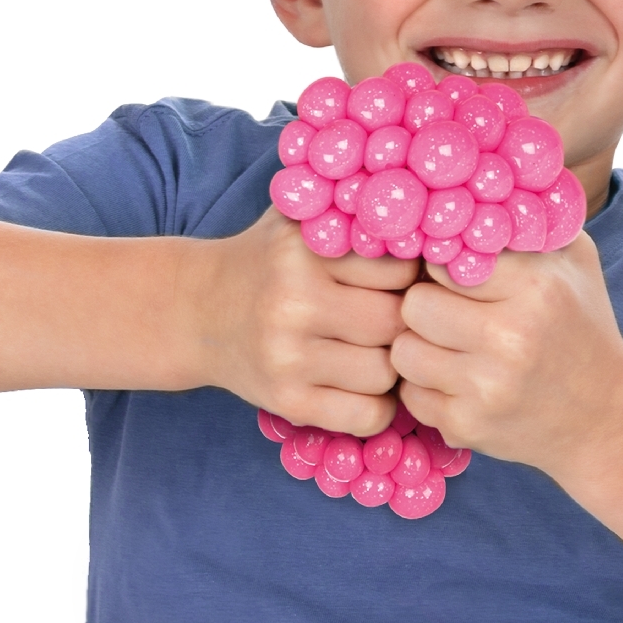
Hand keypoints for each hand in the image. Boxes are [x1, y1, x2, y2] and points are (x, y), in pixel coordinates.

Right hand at [200, 208, 418, 434]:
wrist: (197, 312)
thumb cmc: (266, 261)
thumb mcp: (297, 219)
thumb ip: (350, 207)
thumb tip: (425, 208)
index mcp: (301, 252)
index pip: (397, 268)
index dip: (409, 275)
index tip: (399, 279)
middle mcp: (292, 304)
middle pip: (394, 321)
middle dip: (403, 321)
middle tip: (393, 315)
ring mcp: (287, 358)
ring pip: (386, 371)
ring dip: (391, 363)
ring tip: (374, 347)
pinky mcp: (287, 402)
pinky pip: (366, 415)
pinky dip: (378, 404)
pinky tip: (362, 382)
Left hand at [392, 232, 622, 478]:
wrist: (607, 419)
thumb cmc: (582, 327)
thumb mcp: (573, 259)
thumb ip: (526, 219)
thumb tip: (468, 184)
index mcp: (534, 286)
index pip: (443, 257)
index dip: (441, 264)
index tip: (452, 274)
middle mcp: (510, 337)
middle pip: (413, 305)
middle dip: (424, 306)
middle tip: (447, 312)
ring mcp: (487, 388)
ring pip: (403, 352)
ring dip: (419, 348)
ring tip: (451, 347)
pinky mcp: (469, 427)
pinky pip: (411, 396)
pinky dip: (428, 389)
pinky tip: (460, 383)